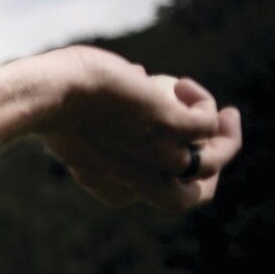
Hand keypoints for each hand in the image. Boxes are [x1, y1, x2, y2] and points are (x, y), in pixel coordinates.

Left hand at [37, 47, 242, 209]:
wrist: (47, 92)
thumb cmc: (50, 97)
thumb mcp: (76, 109)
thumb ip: (101, 109)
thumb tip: (134, 75)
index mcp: (108, 181)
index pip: (143, 193)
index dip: (152, 173)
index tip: (151, 140)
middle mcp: (135, 179)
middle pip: (188, 198)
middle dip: (208, 176)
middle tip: (216, 140)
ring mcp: (155, 155)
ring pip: (212, 164)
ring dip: (227, 138)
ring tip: (225, 114)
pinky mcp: (170, 127)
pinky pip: (207, 125)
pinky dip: (204, 104)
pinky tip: (183, 84)